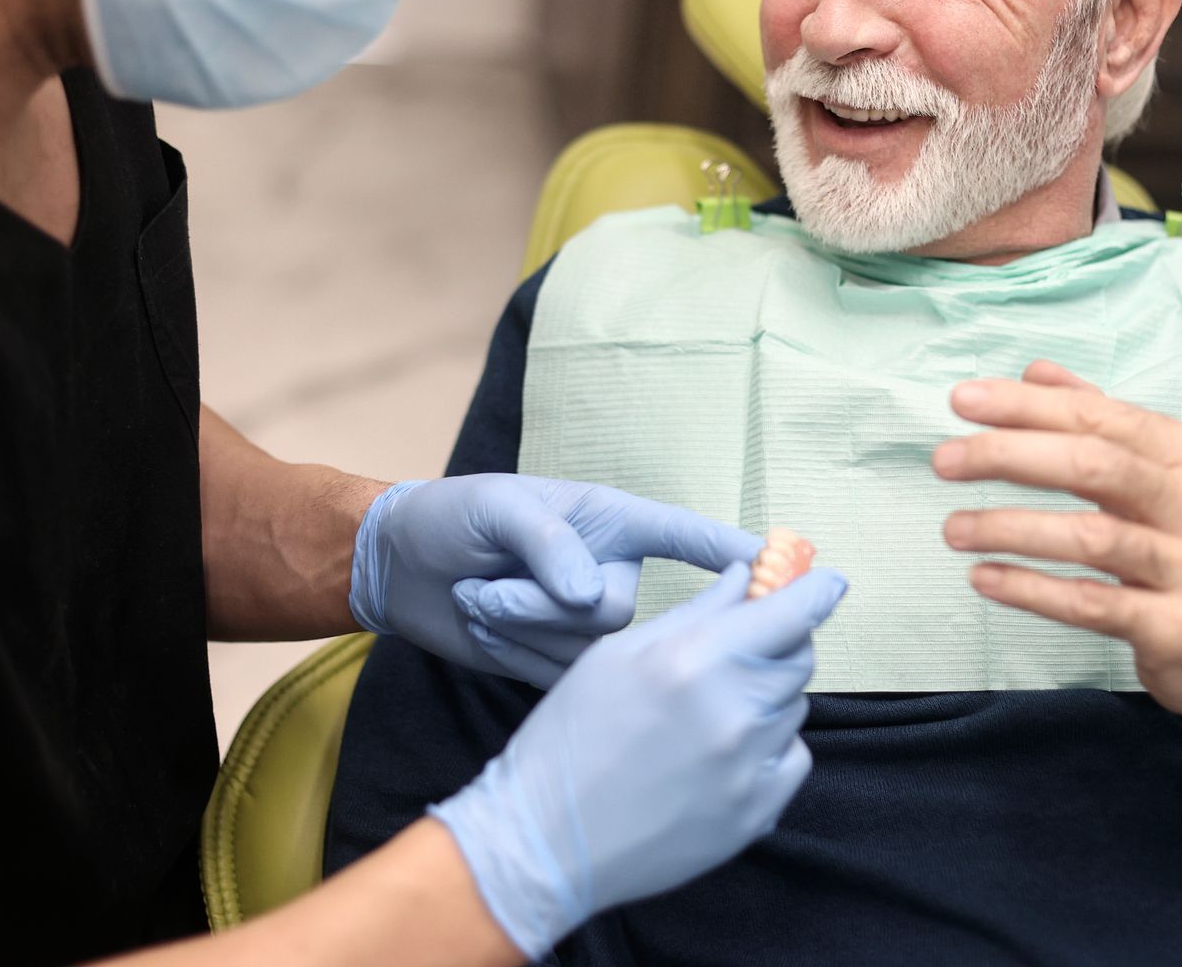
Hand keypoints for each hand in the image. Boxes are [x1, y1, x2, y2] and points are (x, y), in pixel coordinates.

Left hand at [349, 475, 764, 685]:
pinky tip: (483, 629)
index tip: (783, 566)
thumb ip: (550, 544)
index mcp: (611, 522)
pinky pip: (556, 672)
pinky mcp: (557, 663)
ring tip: (479, 597)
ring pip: (584, 648)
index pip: (686, 537)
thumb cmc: (454, 515)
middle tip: (488, 586)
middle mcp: (610, 572)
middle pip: (620, 612)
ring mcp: (585, 625)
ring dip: (519, 626)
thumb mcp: (498, 509)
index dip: (735, 553)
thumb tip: (590, 596)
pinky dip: (510, 652)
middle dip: (543, 603)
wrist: (399, 568)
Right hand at [428, 562, 847, 959]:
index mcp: (694, 659)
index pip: (790, 612)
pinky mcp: (758, 811)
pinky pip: (792, 758)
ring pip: (793, 708)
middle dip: (779, 645)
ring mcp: (750, 766)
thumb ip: (693, 612)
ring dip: (766, 699)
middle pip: (800, 658)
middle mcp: (733, 710)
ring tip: (706, 717)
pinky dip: (768, 749)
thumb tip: (743, 576)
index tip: (829, 582)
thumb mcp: (617, 655)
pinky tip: (718, 757)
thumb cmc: (570, 738)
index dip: (816, 591)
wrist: (548, 840)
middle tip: (740, 654)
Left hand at [934, 361, 1181, 719]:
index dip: (1027, 406)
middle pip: (1095, 465)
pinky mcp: (1178, 628)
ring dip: (1011, 528)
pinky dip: (1032, 589)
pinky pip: (1092, 604)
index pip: (1097, 416)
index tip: (962, 401)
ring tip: (953, 528)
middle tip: (946, 460)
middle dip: (1011, 456)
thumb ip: (1098, 420)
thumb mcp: (1154, 476)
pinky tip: (984, 578)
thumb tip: (1036, 371)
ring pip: (1093, 536)